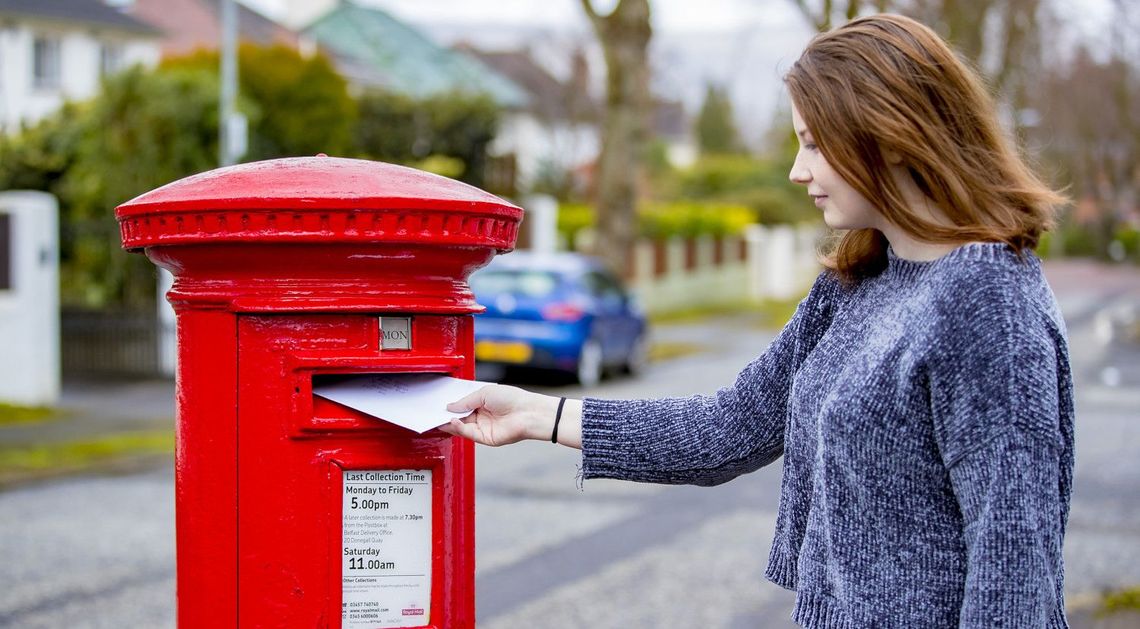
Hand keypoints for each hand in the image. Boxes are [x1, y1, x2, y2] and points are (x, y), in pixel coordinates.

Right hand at [441, 385, 556, 446]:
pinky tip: (451, 421)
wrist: (528, 413)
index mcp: (482, 402)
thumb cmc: (511, 399)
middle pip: (459, 416)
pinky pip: (467, 433)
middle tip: (432, 410)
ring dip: (449, 422)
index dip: (450, 404)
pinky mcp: (485, 438)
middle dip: (446, 414)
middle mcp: (481, 415)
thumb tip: (449, 407)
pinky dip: (457, 428)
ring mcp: (482, 427)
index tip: (438, 402)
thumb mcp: (484, 393)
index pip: (462, 404)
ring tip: (438, 416)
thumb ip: (465, 401)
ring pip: (460, 426)